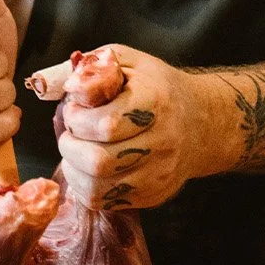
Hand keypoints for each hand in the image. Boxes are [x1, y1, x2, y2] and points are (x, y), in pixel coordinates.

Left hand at [56, 45, 214, 212]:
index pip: (106, 124)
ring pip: (98, 189)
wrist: (198, 122)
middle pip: (100, 162)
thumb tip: (66, 87)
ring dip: (74, 169)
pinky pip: (105, 202)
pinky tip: (88, 167)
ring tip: (76, 151)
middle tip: (71, 134)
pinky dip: (85, 185)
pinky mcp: (152, 194)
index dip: (77, 119)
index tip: (74, 110)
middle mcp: (162, 141)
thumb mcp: (128, 62)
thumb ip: (93, 67)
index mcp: (155, 102)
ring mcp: (158, 173)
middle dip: (70, 147)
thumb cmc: (156, 87)